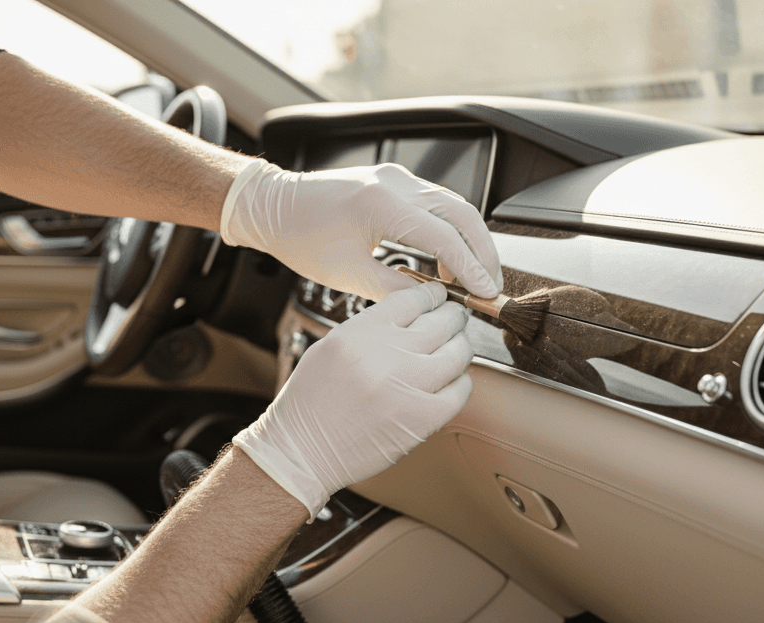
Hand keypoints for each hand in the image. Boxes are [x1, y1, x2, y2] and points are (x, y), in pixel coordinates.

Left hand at [220, 159, 502, 301]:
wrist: (273, 206)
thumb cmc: (299, 236)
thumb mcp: (348, 275)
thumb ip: (394, 290)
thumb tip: (429, 304)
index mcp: (382, 204)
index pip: (444, 238)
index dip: (470, 268)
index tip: (484, 291)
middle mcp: (394, 183)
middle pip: (462, 214)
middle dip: (482, 251)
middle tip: (489, 284)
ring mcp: (395, 177)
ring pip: (453, 205)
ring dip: (468, 240)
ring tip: (472, 276)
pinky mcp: (392, 180)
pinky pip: (435, 202)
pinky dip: (450, 228)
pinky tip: (448, 256)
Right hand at [233, 282, 473, 514]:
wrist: (302, 451)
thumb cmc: (312, 401)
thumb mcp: (331, 346)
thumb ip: (371, 327)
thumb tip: (413, 314)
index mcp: (359, 333)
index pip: (412, 298)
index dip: (432, 295)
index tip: (438, 297)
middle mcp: (384, 355)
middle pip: (441, 322)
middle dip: (452, 317)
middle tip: (454, 319)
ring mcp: (407, 388)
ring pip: (457, 353)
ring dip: (460, 347)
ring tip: (455, 348)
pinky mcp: (422, 419)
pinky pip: (459, 391)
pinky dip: (460, 382)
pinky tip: (450, 381)